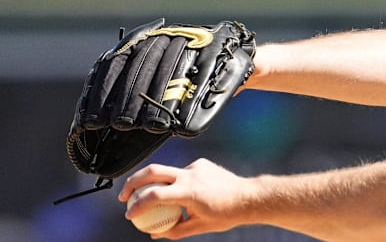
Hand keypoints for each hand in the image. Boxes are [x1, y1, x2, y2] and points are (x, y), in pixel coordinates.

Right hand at [118, 158, 261, 239]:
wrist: (248, 197)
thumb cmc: (227, 212)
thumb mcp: (199, 227)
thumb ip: (174, 231)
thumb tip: (155, 234)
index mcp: (190, 191)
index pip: (155, 195)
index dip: (137, 205)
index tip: (129, 214)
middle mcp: (191, 175)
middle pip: (152, 171)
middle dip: (133, 182)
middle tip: (124, 196)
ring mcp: (196, 166)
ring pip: (167, 171)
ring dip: (154, 183)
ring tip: (151, 199)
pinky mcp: (200, 163)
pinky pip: (181, 172)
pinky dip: (176, 182)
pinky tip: (184, 194)